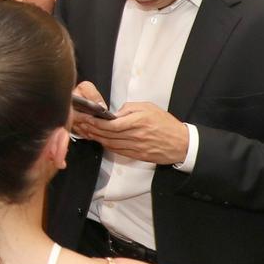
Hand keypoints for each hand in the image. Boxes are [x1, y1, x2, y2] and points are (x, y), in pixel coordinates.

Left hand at [75, 100, 190, 165]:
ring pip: (110, 144)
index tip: (87, 118)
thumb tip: (114, 113)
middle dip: (92, 129)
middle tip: (82, 124)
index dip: (96, 122)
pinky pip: (118, 151)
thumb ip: (130, 108)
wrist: (182, 144)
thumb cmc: (165, 123)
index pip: (111, 124)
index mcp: (138, 121)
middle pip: (108, 135)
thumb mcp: (149, 108)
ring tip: (88, 132)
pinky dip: (107, 146)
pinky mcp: (137, 156)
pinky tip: (101, 140)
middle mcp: (136, 135)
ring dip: (97, 139)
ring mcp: (136, 147)